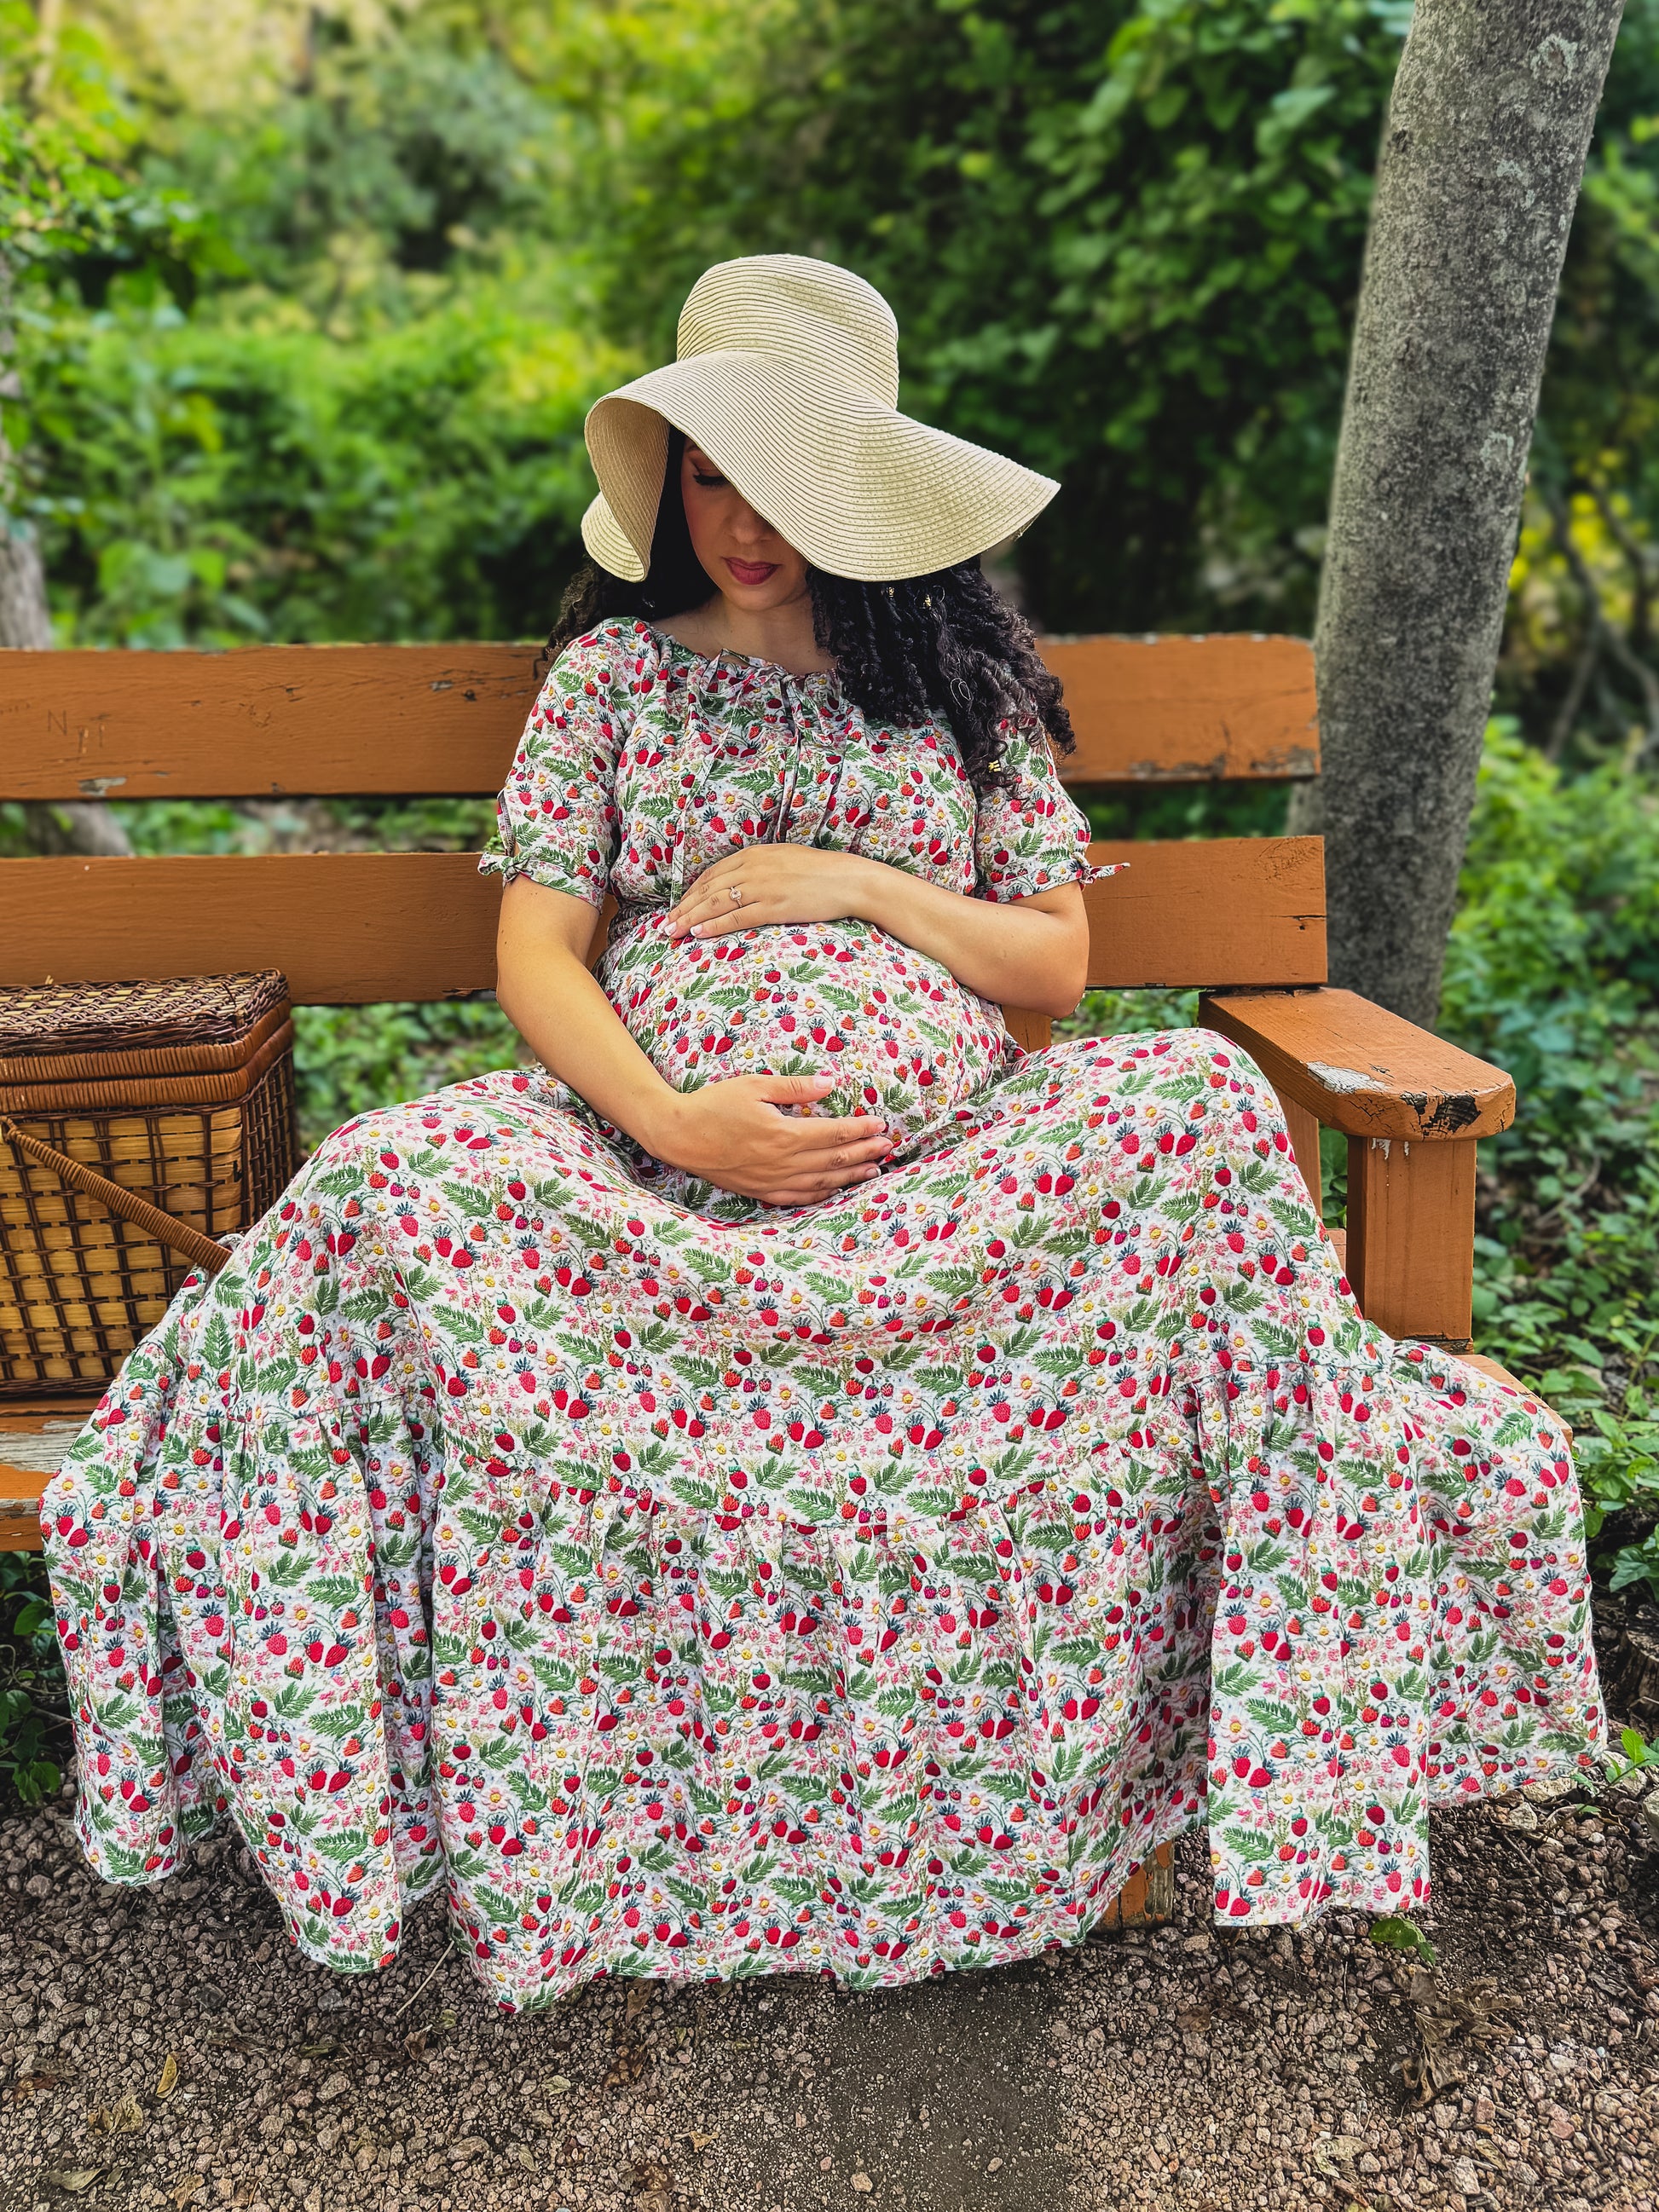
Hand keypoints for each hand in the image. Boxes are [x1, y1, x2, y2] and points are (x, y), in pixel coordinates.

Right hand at [647, 1071, 890, 1206]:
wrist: (679, 1135)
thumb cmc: (714, 1104)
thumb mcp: (754, 1085)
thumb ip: (795, 1087)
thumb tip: (831, 1084)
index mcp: (784, 1134)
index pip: (834, 1133)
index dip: (860, 1130)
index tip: (880, 1125)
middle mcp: (782, 1162)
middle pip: (834, 1160)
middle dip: (864, 1152)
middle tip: (886, 1147)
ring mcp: (772, 1180)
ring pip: (822, 1182)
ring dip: (850, 1176)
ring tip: (872, 1170)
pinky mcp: (761, 1191)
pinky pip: (799, 1197)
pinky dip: (822, 1193)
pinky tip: (835, 1188)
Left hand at [665, 846, 872, 940]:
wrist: (848, 880)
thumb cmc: (820, 873)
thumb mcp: (783, 860)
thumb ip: (760, 868)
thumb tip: (741, 883)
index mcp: (754, 854)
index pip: (712, 874)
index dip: (691, 893)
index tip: (678, 907)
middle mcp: (753, 868)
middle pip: (708, 890)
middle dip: (683, 908)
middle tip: (665, 925)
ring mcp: (763, 887)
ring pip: (716, 903)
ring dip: (690, 918)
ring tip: (673, 931)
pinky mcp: (773, 906)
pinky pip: (736, 917)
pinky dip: (714, 925)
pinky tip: (698, 933)